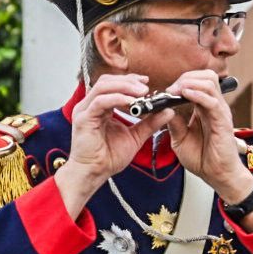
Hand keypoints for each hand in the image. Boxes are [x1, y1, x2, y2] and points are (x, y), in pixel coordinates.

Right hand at [56, 73, 166, 216]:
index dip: (130, 80)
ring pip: (104, 87)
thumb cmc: (109, 157)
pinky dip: (117, 99)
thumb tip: (168, 111)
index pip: (113, 84)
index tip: (147, 82)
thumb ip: (150, 123)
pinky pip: (100, 102)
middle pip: (108, 81)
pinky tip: (131, 102)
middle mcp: (90, 105)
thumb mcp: (135, 136)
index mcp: (100, 107)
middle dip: (129, 81)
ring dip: (125, 86)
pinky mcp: (84, 118)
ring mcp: (85, 110)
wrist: (95, 173)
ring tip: (142, 92)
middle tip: (147, 86)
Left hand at [163, 70, 252, 202]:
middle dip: (186, 78)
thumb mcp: (179, 139)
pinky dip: (197, 94)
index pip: (198, 81)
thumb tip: (163, 108)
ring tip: (176, 92)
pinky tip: (185, 95)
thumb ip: (173, 122)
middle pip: (206, 76)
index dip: (181, 81)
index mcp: (204, 109)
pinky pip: (212, 101)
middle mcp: (214, 107)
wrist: (216, 176)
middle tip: (171, 90)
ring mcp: (220, 113)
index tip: (166, 92)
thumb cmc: (202, 159)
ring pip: (209, 82)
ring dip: (189, 83)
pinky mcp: (223, 122)